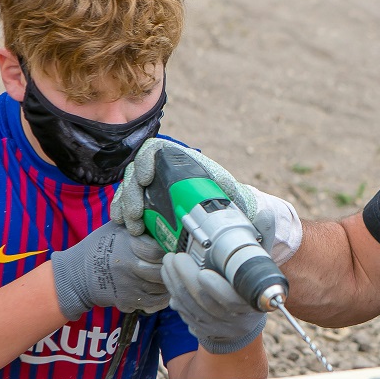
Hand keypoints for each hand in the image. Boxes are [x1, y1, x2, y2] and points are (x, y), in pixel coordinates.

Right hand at [50, 221, 168, 319]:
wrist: (76, 275)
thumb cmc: (98, 247)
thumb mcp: (115, 229)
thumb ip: (137, 225)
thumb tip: (160, 220)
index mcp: (127, 244)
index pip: (158, 251)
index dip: (167, 252)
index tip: (170, 251)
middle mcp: (129, 265)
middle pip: (161, 271)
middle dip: (169, 269)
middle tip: (173, 266)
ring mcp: (129, 285)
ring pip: (161, 288)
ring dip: (167, 283)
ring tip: (169, 277)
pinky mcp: (127, 300)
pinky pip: (154, 301)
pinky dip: (161, 297)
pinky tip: (161, 290)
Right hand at [110, 138, 301, 263]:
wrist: (230, 222)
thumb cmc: (235, 207)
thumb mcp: (238, 200)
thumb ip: (243, 199)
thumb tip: (256, 210)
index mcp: (185, 165)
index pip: (156, 151)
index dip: (146, 161)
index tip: (146, 179)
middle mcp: (167, 173)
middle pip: (138, 172)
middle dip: (132, 193)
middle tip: (135, 217)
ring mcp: (156, 189)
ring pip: (131, 188)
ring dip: (125, 205)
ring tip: (130, 226)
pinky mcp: (150, 206)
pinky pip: (129, 203)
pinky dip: (123, 211)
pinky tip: (123, 224)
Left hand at [161, 252, 266, 353]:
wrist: (245, 322)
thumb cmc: (247, 290)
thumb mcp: (253, 277)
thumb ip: (239, 264)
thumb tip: (212, 247)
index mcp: (252, 304)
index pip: (232, 300)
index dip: (216, 288)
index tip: (202, 273)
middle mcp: (236, 321)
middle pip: (204, 301)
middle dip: (184, 276)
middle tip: (175, 257)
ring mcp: (218, 328)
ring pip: (190, 307)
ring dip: (174, 284)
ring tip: (167, 264)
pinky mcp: (204, 332)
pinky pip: (184, 314)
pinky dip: (175, 296)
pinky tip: (170, 281)